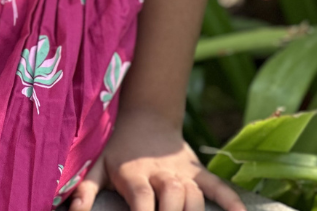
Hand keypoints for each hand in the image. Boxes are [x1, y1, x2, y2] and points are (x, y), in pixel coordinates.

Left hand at [71, 108, 243, 210]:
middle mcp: (160, 173)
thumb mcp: (96, 165)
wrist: (144, 116)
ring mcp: (181, 172)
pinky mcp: (197, 170)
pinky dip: (230, 200)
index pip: (142, 199)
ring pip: (195, 195)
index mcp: (133, 173)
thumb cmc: (116, 148)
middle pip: (174, 197)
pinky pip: (217, 185)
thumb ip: (85, 190)